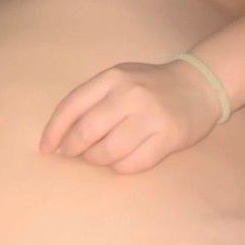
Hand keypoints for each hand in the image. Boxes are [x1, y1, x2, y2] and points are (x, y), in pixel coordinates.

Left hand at [39, 60, 221, 173]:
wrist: (199, 85)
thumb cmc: (150, 84)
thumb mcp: (120, 78)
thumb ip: (94, 98)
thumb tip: (62, 133)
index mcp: (113, 77)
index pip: (72, 105)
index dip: (54, 130)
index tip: (46, 148)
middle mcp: (130, 94)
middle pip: (87, 131)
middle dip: (72, 150)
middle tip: (70, 157)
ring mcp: (150, 116)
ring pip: (109, 151)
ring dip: (96, 161)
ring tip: (96, 159)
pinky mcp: (168, 137)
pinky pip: (133, 164)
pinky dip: (119, 167)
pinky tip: (118, 162)